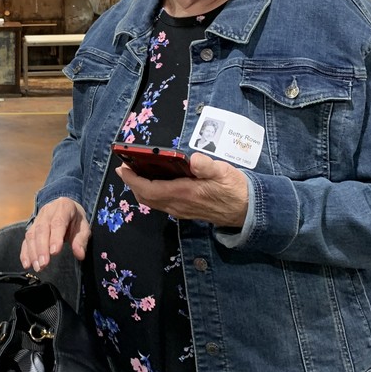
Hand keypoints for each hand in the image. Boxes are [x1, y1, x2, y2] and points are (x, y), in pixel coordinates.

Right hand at [20, 197, 89, 271]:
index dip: (55, 237)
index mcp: (63, 207)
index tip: (54, 252)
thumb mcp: (83, 227)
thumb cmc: (75, 219)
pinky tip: (27, 264)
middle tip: (44, 264)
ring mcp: (37, 219)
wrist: (65, 206)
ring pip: (31, 234)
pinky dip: (25, 252)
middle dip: (41, 248)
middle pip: (41, 229)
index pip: (58, 222)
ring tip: (37, 267)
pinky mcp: (31, 227)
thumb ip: (81, 240)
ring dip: (33, 252)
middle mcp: (47, 211)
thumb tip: (80, 255)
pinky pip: (26, 239)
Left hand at [115, 152, 248, 226]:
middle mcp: (178, 205)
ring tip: (135, 173)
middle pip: (145, 197)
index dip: (133, 180)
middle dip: (132, 184)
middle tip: (125, 168)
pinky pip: (160, 204)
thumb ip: (208, 166)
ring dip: (140, 189)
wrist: (247, 211)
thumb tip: (194, 160)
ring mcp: (180, 210)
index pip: (149, 189)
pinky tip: (153, 182)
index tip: (123, 168)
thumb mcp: (224, 172)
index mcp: (184, 193)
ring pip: (152, 202)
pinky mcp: (184, 211)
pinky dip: (150, 193)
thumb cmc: (235, 189)